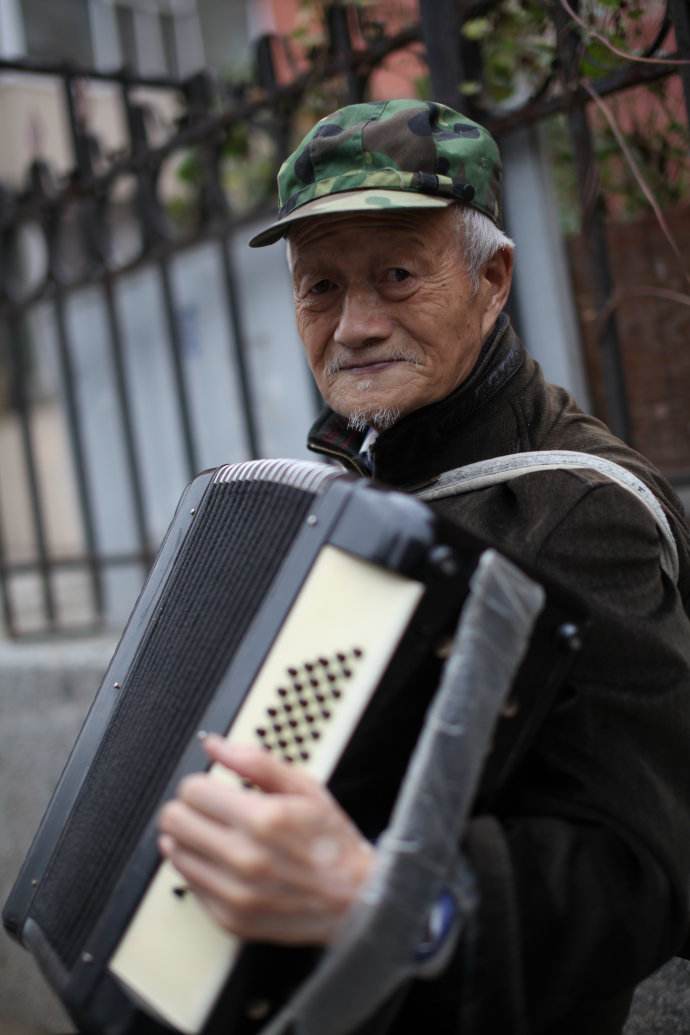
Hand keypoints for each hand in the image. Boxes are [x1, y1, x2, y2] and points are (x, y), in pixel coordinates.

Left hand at [158, 734, 375, 944]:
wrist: (355, 898)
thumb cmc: (331, 841)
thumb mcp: (304, 787)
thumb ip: (256, 761)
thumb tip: (215, 745)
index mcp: (262, 819)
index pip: (192, 791)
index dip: (200, 784)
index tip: (211, 788)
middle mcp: (244, 859)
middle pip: (174, 822)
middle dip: (187, 809)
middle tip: (207, 811)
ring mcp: (235, 894)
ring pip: (175, 854)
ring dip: (189, 840)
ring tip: (216, 837)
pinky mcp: (230, 919)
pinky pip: (189, 886)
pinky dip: (200, 871)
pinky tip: (222, 863)